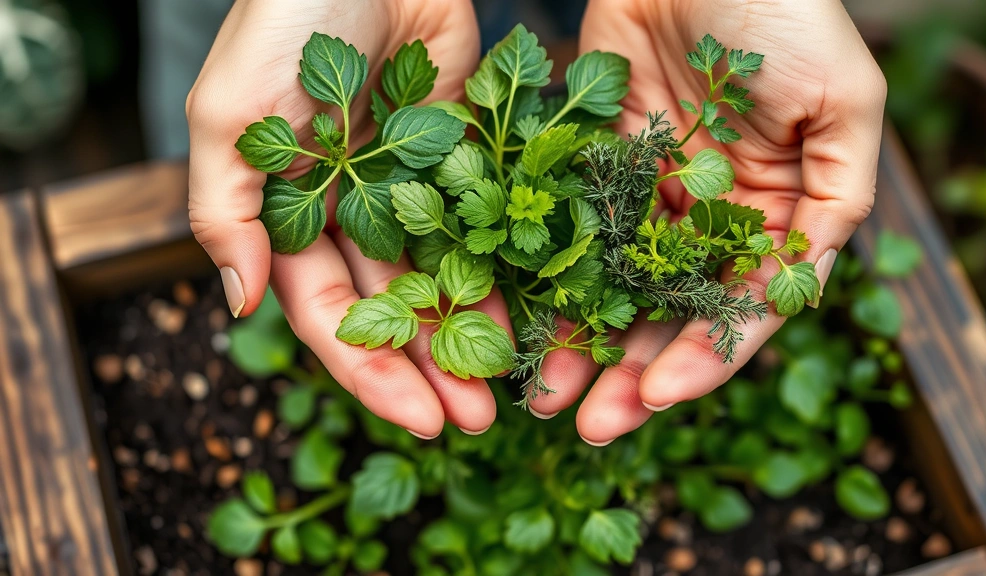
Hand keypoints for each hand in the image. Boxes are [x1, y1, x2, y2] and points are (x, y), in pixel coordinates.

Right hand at [187, 0, 507, 437]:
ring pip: (445, 281)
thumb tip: (238, 301)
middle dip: (431, 372)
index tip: (420, 421)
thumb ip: (226, 208)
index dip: (370, 372)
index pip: (329, 316)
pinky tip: (534, 317)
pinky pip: (486, 228)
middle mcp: (355, 214)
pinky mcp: (464, 159)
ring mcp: (413, 189)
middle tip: (477, 424)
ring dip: (473, 337)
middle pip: (393, 313)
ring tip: (512, 391)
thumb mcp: (231, 112)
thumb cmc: (287, 18)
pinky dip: (507, 271)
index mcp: (292, 215)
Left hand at [529, 0, 885, 443]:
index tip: (657, 399)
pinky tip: (523, 319)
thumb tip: (800, 292)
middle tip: (589, 426)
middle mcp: (712, 217)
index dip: (703, 359)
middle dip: (632, 372)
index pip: (741, 309)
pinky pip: (574, 232)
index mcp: (779, 216)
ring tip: (544, 392)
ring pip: (615, 287)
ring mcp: (653, 195)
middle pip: (670, 315)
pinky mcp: (600, 165)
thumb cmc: (786, 11)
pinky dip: (552, 278)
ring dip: (583, 342)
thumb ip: (835, 200)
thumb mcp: (844, 103)